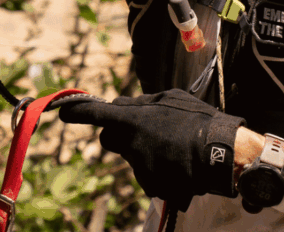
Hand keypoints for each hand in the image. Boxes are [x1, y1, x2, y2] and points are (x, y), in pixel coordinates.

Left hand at [58, 89, 243, 208]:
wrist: (221, 154)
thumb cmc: (196, 120)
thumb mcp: (167, 98)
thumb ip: (140, 103)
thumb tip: (121, 106)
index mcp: (133, 118)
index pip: (96, 114)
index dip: (77, 112)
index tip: (62, 112)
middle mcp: (131, 144)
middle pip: (110, 139)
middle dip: (118, 134)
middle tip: (141, 130)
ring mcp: (141, 167)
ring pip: (131, 156)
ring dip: (143, 151)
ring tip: (172, 146)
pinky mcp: (152, 185)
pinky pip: (146, 173)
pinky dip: (156, 168)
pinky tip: (175, 162)